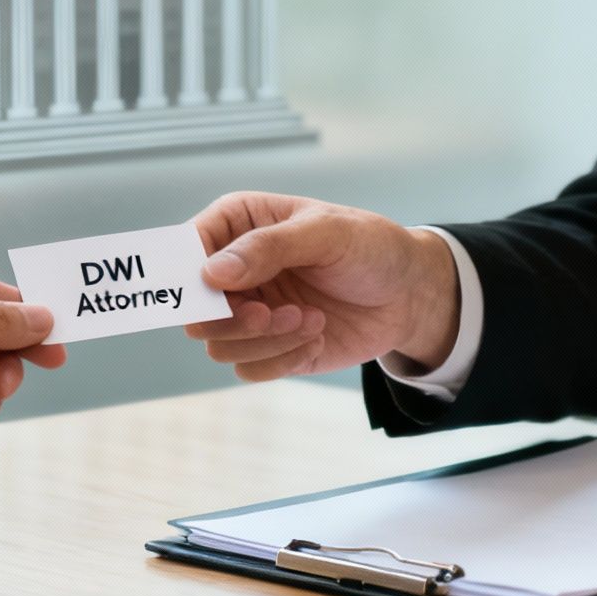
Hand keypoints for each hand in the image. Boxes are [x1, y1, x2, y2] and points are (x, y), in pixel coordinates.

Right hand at [184, 192, 460, 380]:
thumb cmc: (369, 247)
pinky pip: (248, 369)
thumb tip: (211, 273)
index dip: (187, 275)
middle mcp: (235, 271)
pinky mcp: (269, 348)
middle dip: (229, 318)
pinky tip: (315, 336)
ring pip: (219, 344)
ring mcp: (250, 312)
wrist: (409, 293)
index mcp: (238, 225)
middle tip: (268, 314)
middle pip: (195, 308)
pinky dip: (281, 359)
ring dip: (264, 340)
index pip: (187, 248)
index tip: (215, 292)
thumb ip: (268, 248)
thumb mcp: (325, 233)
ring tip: (308, 319)